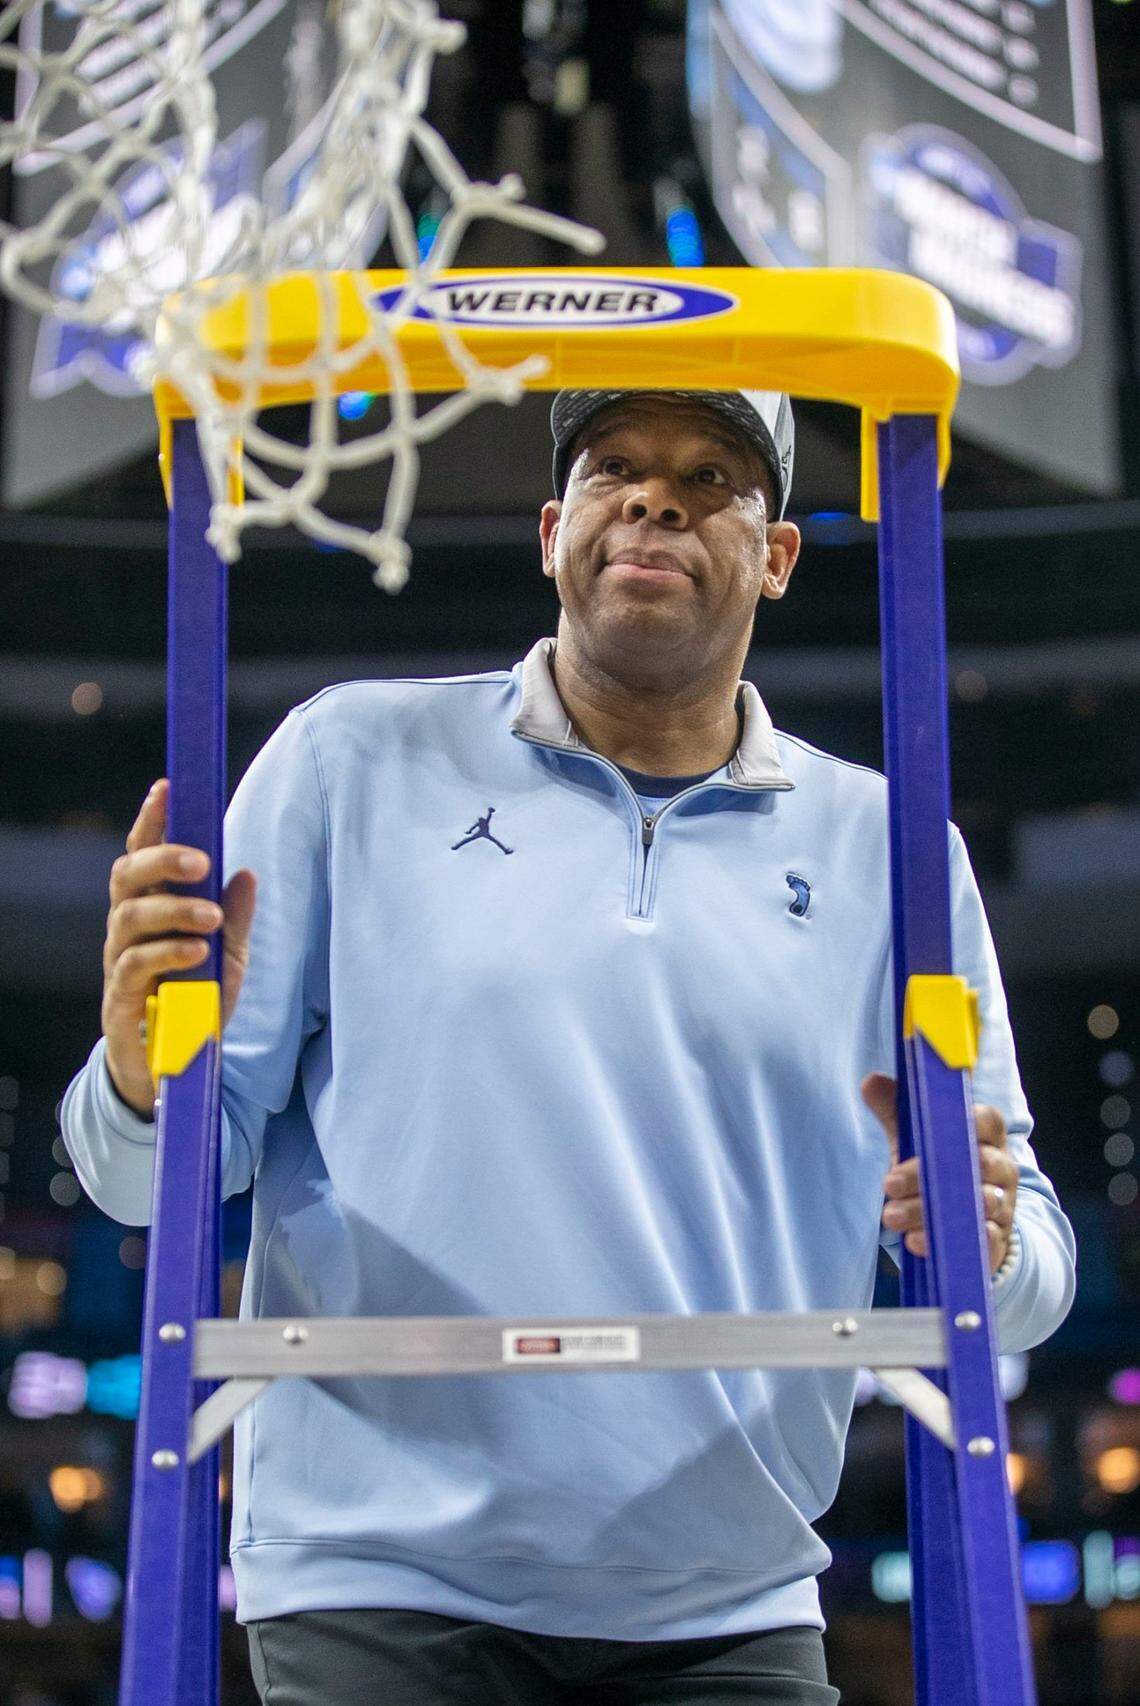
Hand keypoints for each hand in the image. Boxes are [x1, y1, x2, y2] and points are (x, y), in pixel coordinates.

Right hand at [101, 779, 256, 1117]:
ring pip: (129, 917)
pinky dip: (167, 953)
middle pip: (126, 876)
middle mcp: (128, 928)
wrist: (172, 1068)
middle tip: (201, 860)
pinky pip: (133, 966)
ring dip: (173, 910)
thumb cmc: (197, 1002)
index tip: (167, 788)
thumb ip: (236, 919)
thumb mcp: (229, 959)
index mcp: (152, 908)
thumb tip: (247, 874)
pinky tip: (197, 952)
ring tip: (211, 917)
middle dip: (162, 860)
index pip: (142, 854)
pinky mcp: (118, 998)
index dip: (151, 820)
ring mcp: (119, 961)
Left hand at [861, 1072, 1017, 1274]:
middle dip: (928, 1175)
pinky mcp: (997, 1239)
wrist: (970, 1223)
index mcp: (987, 1136)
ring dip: (929, 1211)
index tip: (930, 1133)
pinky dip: (947, 1241)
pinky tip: (915, 1241)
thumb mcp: (917, 1140)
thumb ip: (897, 1111)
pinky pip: (981, 1240)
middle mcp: (1002, 1168)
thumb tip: (871, 1082)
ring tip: (892, 1215)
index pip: (989, 1120)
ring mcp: (1003, 1205)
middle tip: (889, 1184)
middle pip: (977, 1165)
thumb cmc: (941, 1170)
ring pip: (977, 1204)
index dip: (966, 1121)